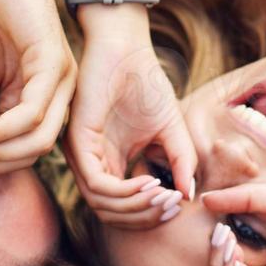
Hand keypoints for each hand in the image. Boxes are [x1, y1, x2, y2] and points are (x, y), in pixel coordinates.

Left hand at [66, 12, 196, 227]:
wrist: (126, 47)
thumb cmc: (146, 83)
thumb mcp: (172, 130)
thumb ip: (181, 162)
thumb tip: (189, 196)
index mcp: (110, 164)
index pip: (122, 209)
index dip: (150, 216)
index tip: (178, 207)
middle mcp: (92, 164)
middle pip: (110, 214)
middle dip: (145, 217)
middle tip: (173, 206)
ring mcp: (81, 155)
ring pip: (102, 205)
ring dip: (137, 207)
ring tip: (165, 196)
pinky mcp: (77, 142)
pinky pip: (97, 184)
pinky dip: (125, 191)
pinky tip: (150, 183)